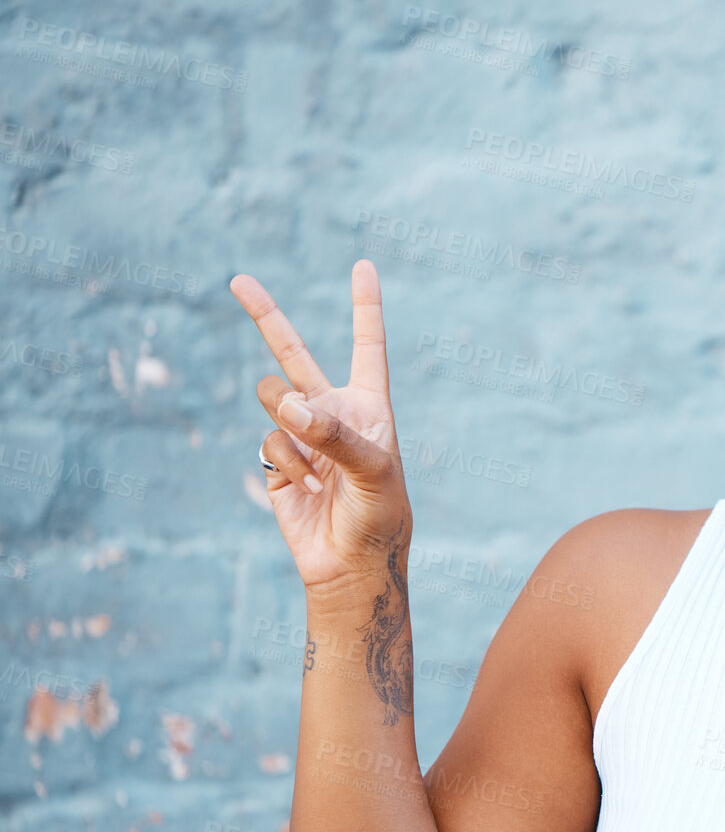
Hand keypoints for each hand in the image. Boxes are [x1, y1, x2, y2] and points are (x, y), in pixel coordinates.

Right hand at [230, 260, 411, 599]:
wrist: (350, 565)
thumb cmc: (378, 517)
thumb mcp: (373, 474)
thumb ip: (334, 435)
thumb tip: (290, 405)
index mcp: (369, 406)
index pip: (367, 347)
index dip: (365, 307)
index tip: (364, 266)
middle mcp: (333, 412)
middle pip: (295, 354)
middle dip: (267, 316)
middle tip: (239, 279)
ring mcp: (301, 435)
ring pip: (273, 400)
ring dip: (289, 426)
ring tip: (316, 467)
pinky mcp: (277, 459)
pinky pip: (269, 441)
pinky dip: (286, 465)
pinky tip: (307, 490)